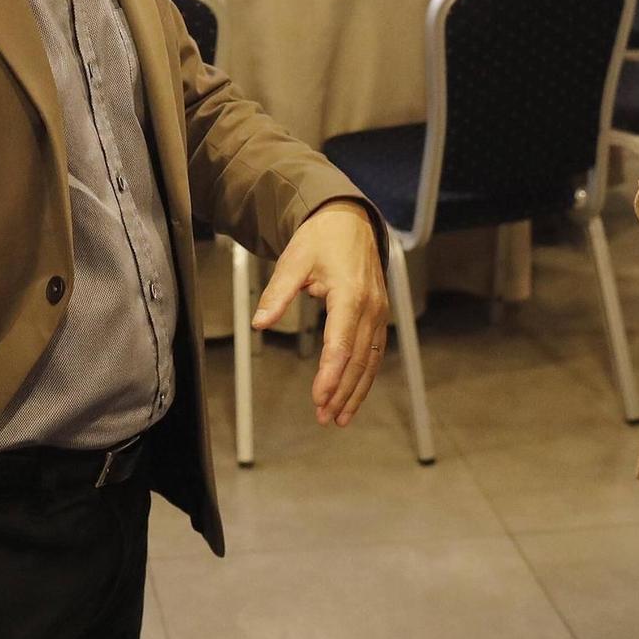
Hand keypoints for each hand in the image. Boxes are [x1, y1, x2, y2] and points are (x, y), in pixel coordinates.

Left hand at [252, 202, 388, 426]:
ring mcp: (379, 312)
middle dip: (341, 390)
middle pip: (358, 359)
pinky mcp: (379, 316)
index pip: (341, 343)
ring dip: (356, 390)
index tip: (318, 398)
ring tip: (339, 417)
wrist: (350, 221)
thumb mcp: (294, 261)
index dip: (330, 374)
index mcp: (350, 294)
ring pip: (370, 360)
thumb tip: (259, 323)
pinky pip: (375, 352)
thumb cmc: (321, 240)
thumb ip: (277, 294)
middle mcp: (370, 306)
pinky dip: (365, 376)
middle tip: (324, 417)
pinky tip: (354, 395)